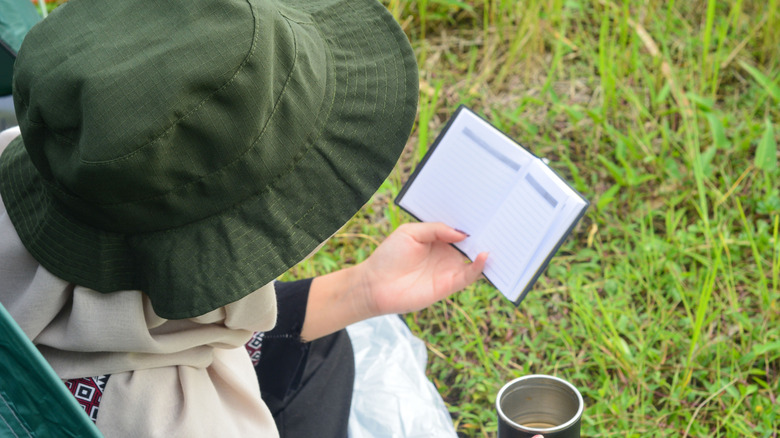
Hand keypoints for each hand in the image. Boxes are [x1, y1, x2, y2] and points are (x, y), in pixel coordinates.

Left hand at [357, 222, 487, 315]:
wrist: (374, 284)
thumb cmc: (389, 256)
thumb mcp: (411, 232)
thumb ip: (436, 230)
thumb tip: (462, 233)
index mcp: (438, 240)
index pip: (461, 230)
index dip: (473, 224)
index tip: (487, 213)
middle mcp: (446, 254)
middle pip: (472, 245)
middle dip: (485, 236)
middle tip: (501, 224)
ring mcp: (448, 270)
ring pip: (475, 261)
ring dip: (487, 252)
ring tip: (499, 239)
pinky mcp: (448, 285)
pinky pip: (469, 276)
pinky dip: (479, 267)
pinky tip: (484, 255)